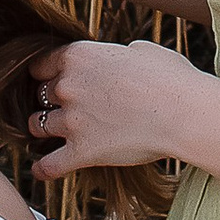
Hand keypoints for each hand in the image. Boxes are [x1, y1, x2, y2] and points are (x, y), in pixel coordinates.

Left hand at [25, 39, 200, 176]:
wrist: (183, 112)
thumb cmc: (169, 77)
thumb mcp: (138, 50)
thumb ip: (114, 56)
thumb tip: (114, 62)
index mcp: (79, 55)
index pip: (42, 63)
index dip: (46, 72)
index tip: (51, 79)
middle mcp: (68, 86)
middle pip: (39, 94)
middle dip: (48, 100)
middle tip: (60, 106)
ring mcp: (72, 121)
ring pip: (37, 126)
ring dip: (43, 128)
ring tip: (49, 132)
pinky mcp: (81, 152)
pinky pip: (49, 165)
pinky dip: (43, 168)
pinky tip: (41, 169)